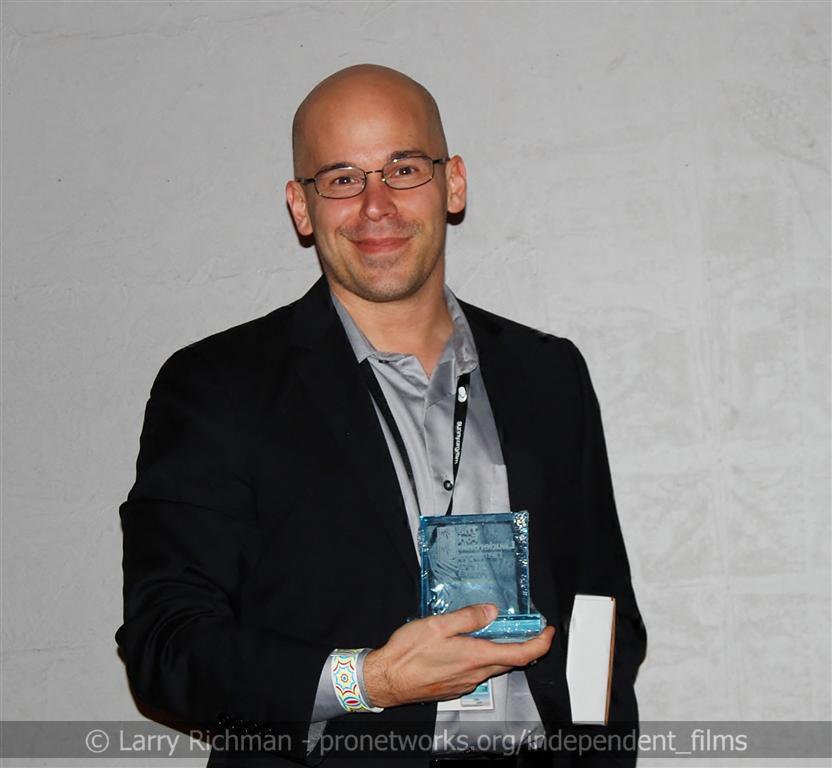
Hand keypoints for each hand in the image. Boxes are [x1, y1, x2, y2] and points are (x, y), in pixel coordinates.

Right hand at [362, 604, 554, 707]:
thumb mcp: (438, 625)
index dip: (541, 643)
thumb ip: (468, 617)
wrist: (386, 680)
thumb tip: (491, 612)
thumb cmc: (407, 654)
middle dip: (523, 643)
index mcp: (475, 656)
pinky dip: (483, 657)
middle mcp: (475, 674)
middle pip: (510, 660)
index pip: (522, 654)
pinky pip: (478, 671)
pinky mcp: (455, 686)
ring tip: (494, 630)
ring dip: (501, 650)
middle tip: (524, 626)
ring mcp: (465, 683)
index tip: (548, 631)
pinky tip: (469, 644)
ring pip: (493, 666)